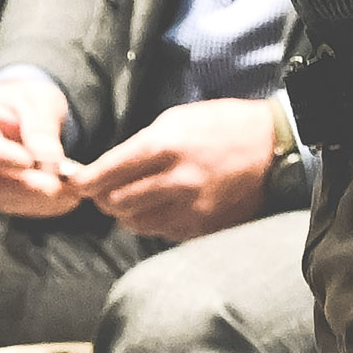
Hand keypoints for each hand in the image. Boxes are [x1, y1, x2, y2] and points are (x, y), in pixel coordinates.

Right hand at [0, 77, 80, 216]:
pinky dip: (42, 205)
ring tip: (71, 192)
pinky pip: (16, 206)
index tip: (29, 162)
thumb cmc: (24, 100)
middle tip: (58, 185)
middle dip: (26, 186)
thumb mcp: (37, 98)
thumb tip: (46, 157)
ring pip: (3, 199)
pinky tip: (66, 199)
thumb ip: (40, 125)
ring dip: (38, 200)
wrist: (22, 113)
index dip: (3, 157)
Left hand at [80, 99, 276, 239]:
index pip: (110, 172)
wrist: (273, 147)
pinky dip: (155, 223)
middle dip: (104, 199)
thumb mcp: (178, 120)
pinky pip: (164, 233)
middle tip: (103, 193)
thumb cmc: (222, 126)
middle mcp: (177, 180)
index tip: (78, 184)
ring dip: (127, 214)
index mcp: (166, 146)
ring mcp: (192, 208)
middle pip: (118, 203)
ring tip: (132, 201)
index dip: (86, 181)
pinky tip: (162, 208)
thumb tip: (108, 168)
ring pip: (137, 223)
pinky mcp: (205, 227)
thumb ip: (142, 146)